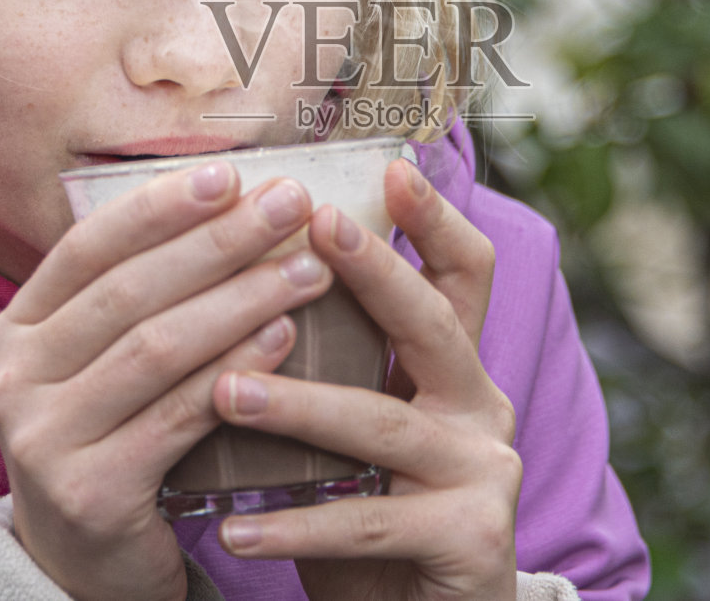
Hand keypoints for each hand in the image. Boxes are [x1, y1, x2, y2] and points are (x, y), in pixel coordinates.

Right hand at [0, 163, 333, 600]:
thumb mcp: (106, 364)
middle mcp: (15, 377)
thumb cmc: (117, 441)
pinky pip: (176, 417)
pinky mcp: (87, 492)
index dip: (160, 206)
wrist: (85, 568)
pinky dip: (235, 370)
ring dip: (240, 300)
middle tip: (290, 205)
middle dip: (217, 241)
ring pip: (155, 348)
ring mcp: (42, 438)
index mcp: (19, 329)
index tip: (231, 173)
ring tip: (307, 269)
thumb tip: (240, 202)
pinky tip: (284, 336)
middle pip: (129, 291)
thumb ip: (147, 295)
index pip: (88, 246)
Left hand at [210, 158, 520, 600]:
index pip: (463, 275)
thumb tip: (237, 279)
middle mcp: (481, 408)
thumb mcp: (353, 435)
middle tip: (316, 227)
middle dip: (378, 269)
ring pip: (386, 425)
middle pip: (435, 323)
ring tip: (223, 394)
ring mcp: (485, 473)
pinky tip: (234, 523)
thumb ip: (327, 367)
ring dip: (300, 406)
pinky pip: (371, 524)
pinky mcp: (472, 540)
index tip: (389, 169)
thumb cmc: (370, 520)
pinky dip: (296, 522)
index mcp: (455, 370)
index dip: (434, 220)